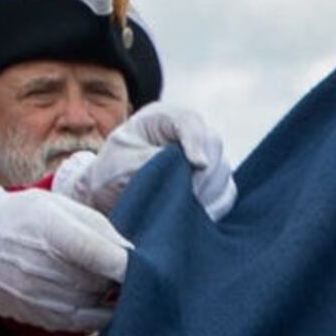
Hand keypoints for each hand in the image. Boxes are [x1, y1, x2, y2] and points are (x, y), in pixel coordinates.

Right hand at [0, 187, 130, 333]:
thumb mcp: (58, 207)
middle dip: (116, 279)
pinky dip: (96, 314)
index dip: (122, 263)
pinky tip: (99, 301)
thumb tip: (132, 254)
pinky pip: (79, 323)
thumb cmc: (25, 220)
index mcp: (48, 229)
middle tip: (121, 271)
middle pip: (97, 282)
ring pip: (91, 304)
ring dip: (107, 297)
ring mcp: (35, 295)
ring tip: (107, 283)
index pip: (93, 251)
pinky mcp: (36, 316)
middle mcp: (38, 265)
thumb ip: (97, 228)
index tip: (139, 266)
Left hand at [55, 104, 238, 220]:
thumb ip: (154, 161)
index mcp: (162, 118)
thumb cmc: (110, 173)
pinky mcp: (212, 181)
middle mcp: (188, 132)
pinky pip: (227, 192)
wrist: (108, 195)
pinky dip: (216, 206)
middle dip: (202, 173)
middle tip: (184, 196)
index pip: (189, 121)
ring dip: (208, 192)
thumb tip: (193, 168)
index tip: (197, 165)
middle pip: (213, 144)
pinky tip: (199, 217)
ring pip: (223, 170)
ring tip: (185, 209)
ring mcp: (204, 156)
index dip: (196, 141)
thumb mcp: (122, 163)